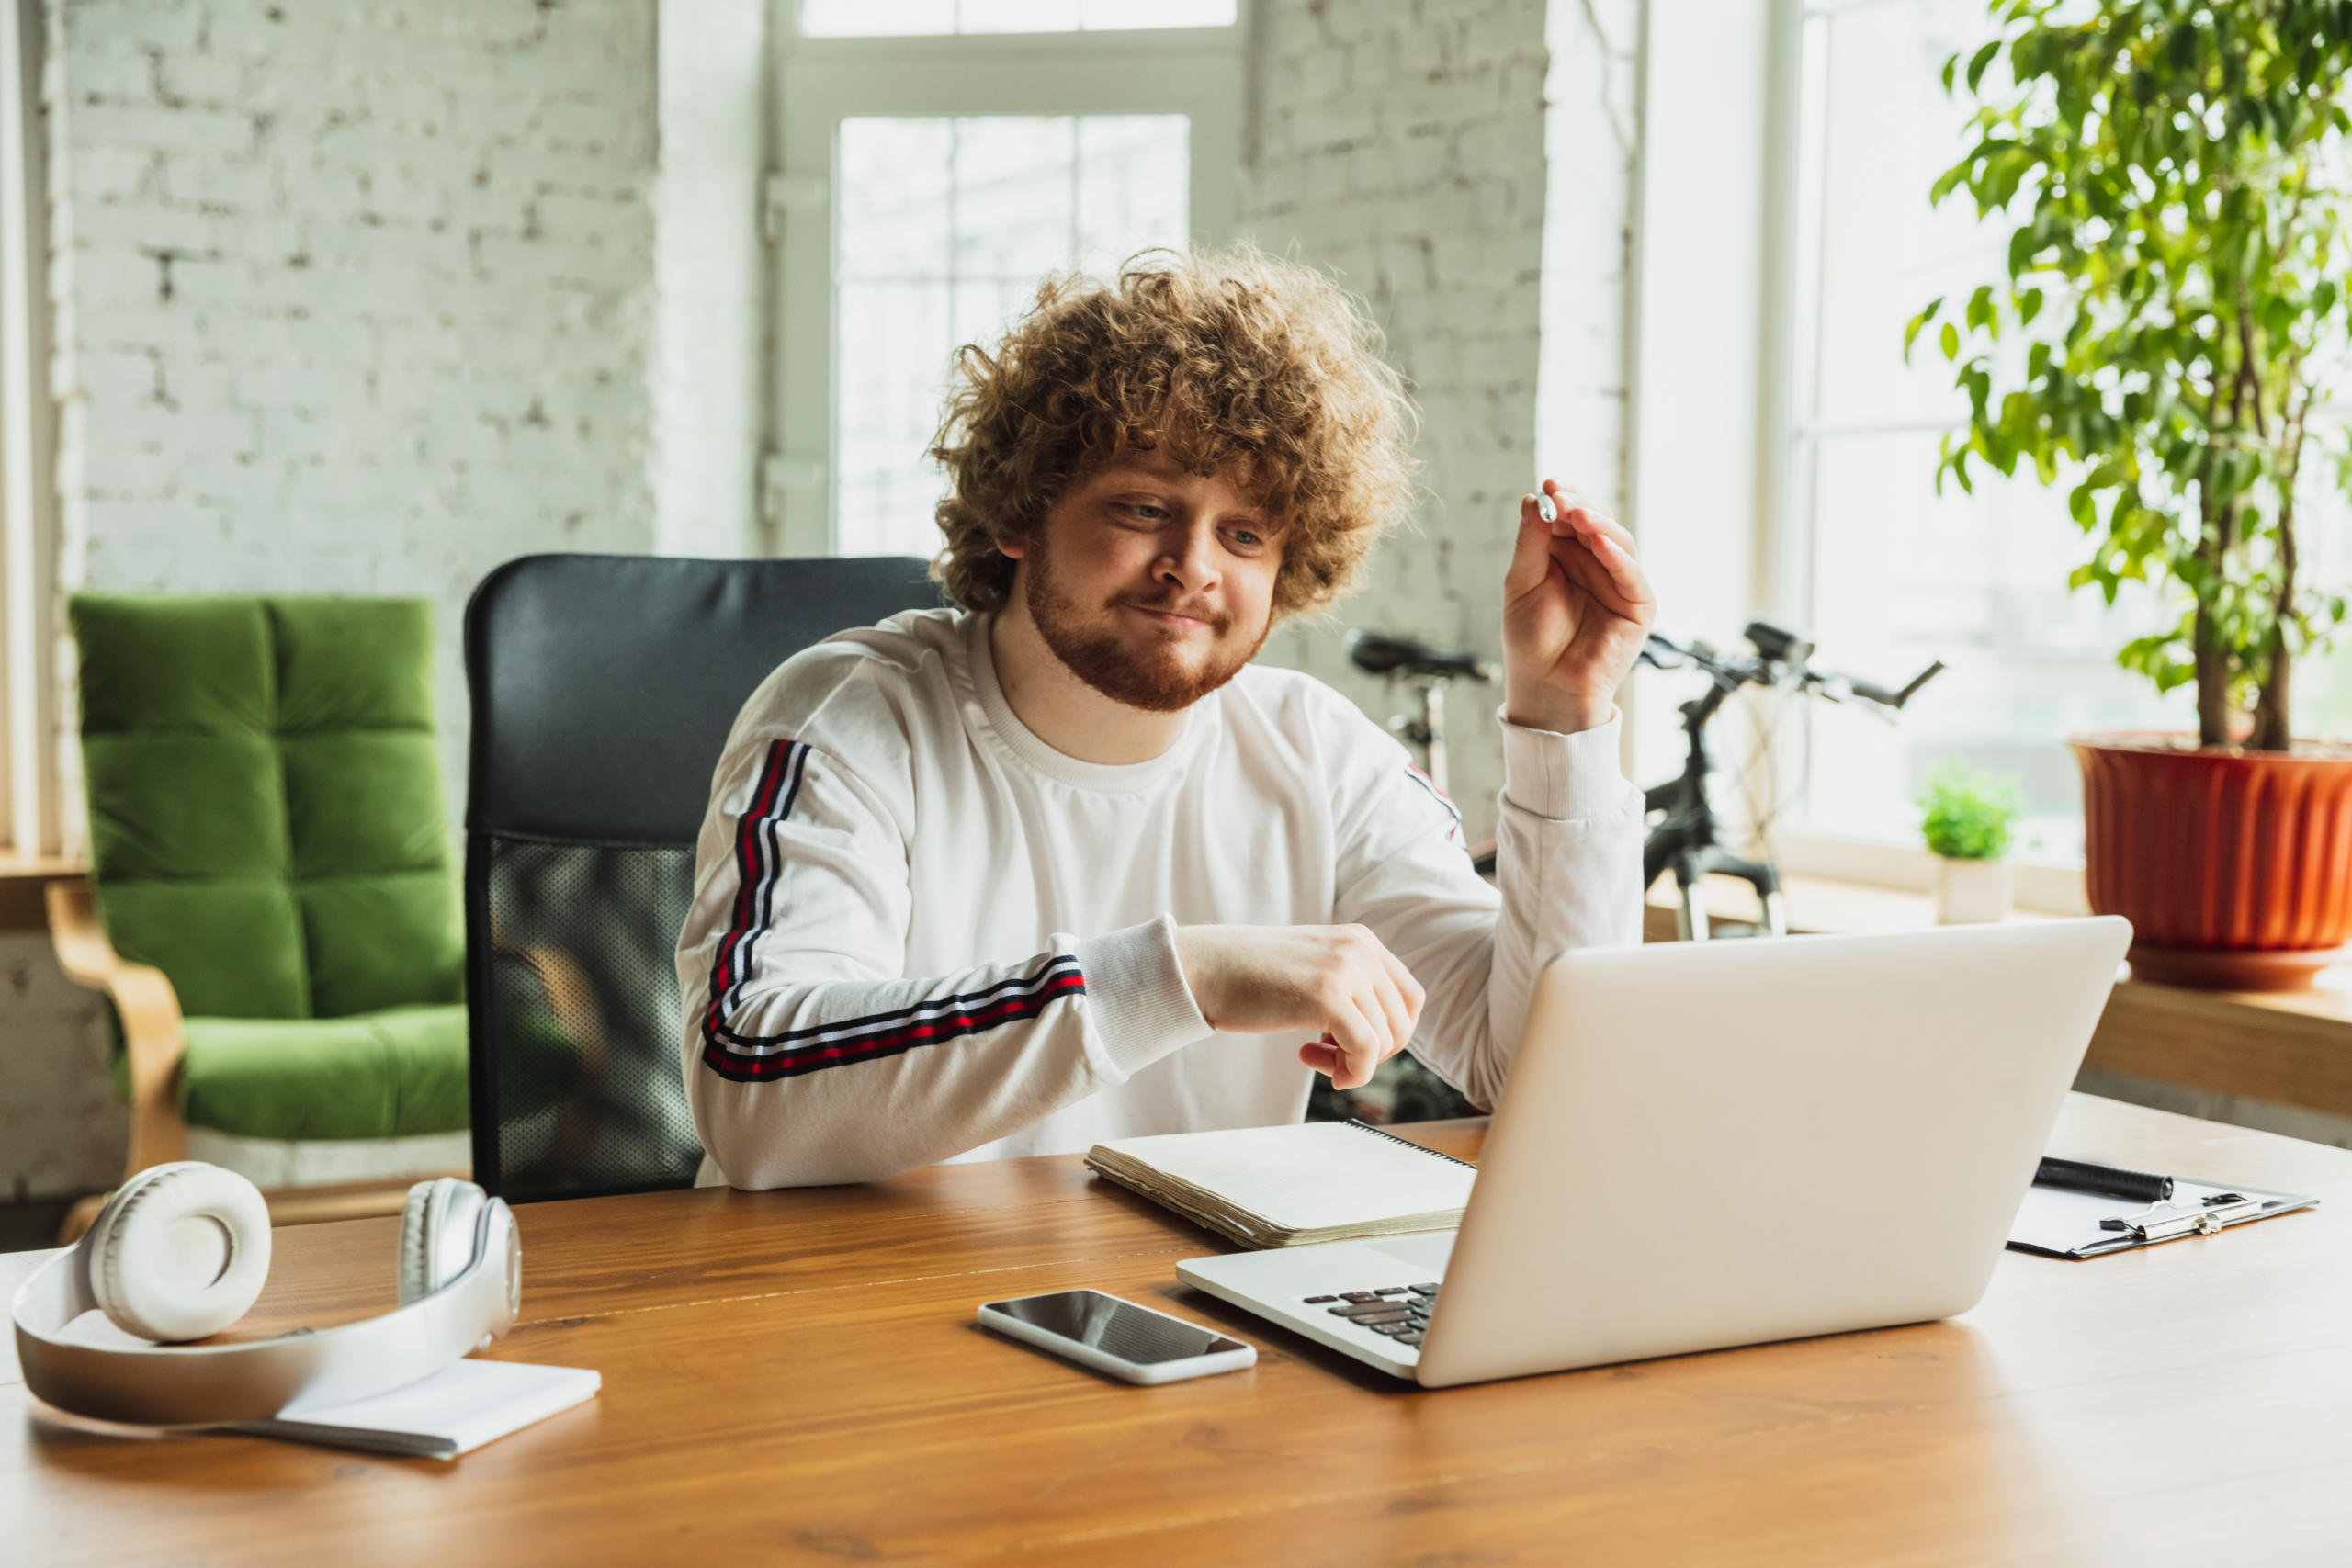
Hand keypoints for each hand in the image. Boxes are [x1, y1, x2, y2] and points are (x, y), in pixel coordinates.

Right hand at [1173, 924, 1426, 1090]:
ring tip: (1314, 1056)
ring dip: (1354, 1064)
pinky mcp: (1328, 996)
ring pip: (1385, 1040)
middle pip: (1402, 1023)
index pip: (1410, 998)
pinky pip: (1366, 1050)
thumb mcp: (1313, 968)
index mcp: (1360, 940)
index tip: (1351, 1043)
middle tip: (1329, 1057)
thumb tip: (1383, 1036)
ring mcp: (1346, 970)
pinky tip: (1317, 1066)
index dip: (1389, 1032)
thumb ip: (1349, 987)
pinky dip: (1352, 1073)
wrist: (1202, 968)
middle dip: (1372, 1053)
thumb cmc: (1248, 976)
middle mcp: (1360, 949)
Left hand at [1500, 480, 1656, 733]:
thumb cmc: (1531, 639)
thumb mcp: (1521, 582)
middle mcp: (1597, 562)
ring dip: (1600, 524)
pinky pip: (1631, 575)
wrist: (1544, 686)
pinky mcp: (1637, 606)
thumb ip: (1531, 543)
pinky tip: (1600, 542)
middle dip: (1580, 507)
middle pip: (1598, 522)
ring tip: (1578, 514)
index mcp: (1568, 554)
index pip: (1572, 516)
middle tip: (1562, 496)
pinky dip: (1618, 557)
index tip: (1550, 484)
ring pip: (1619, 541)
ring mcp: (1619, 582)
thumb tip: (1535, 499)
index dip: (1565, 498)